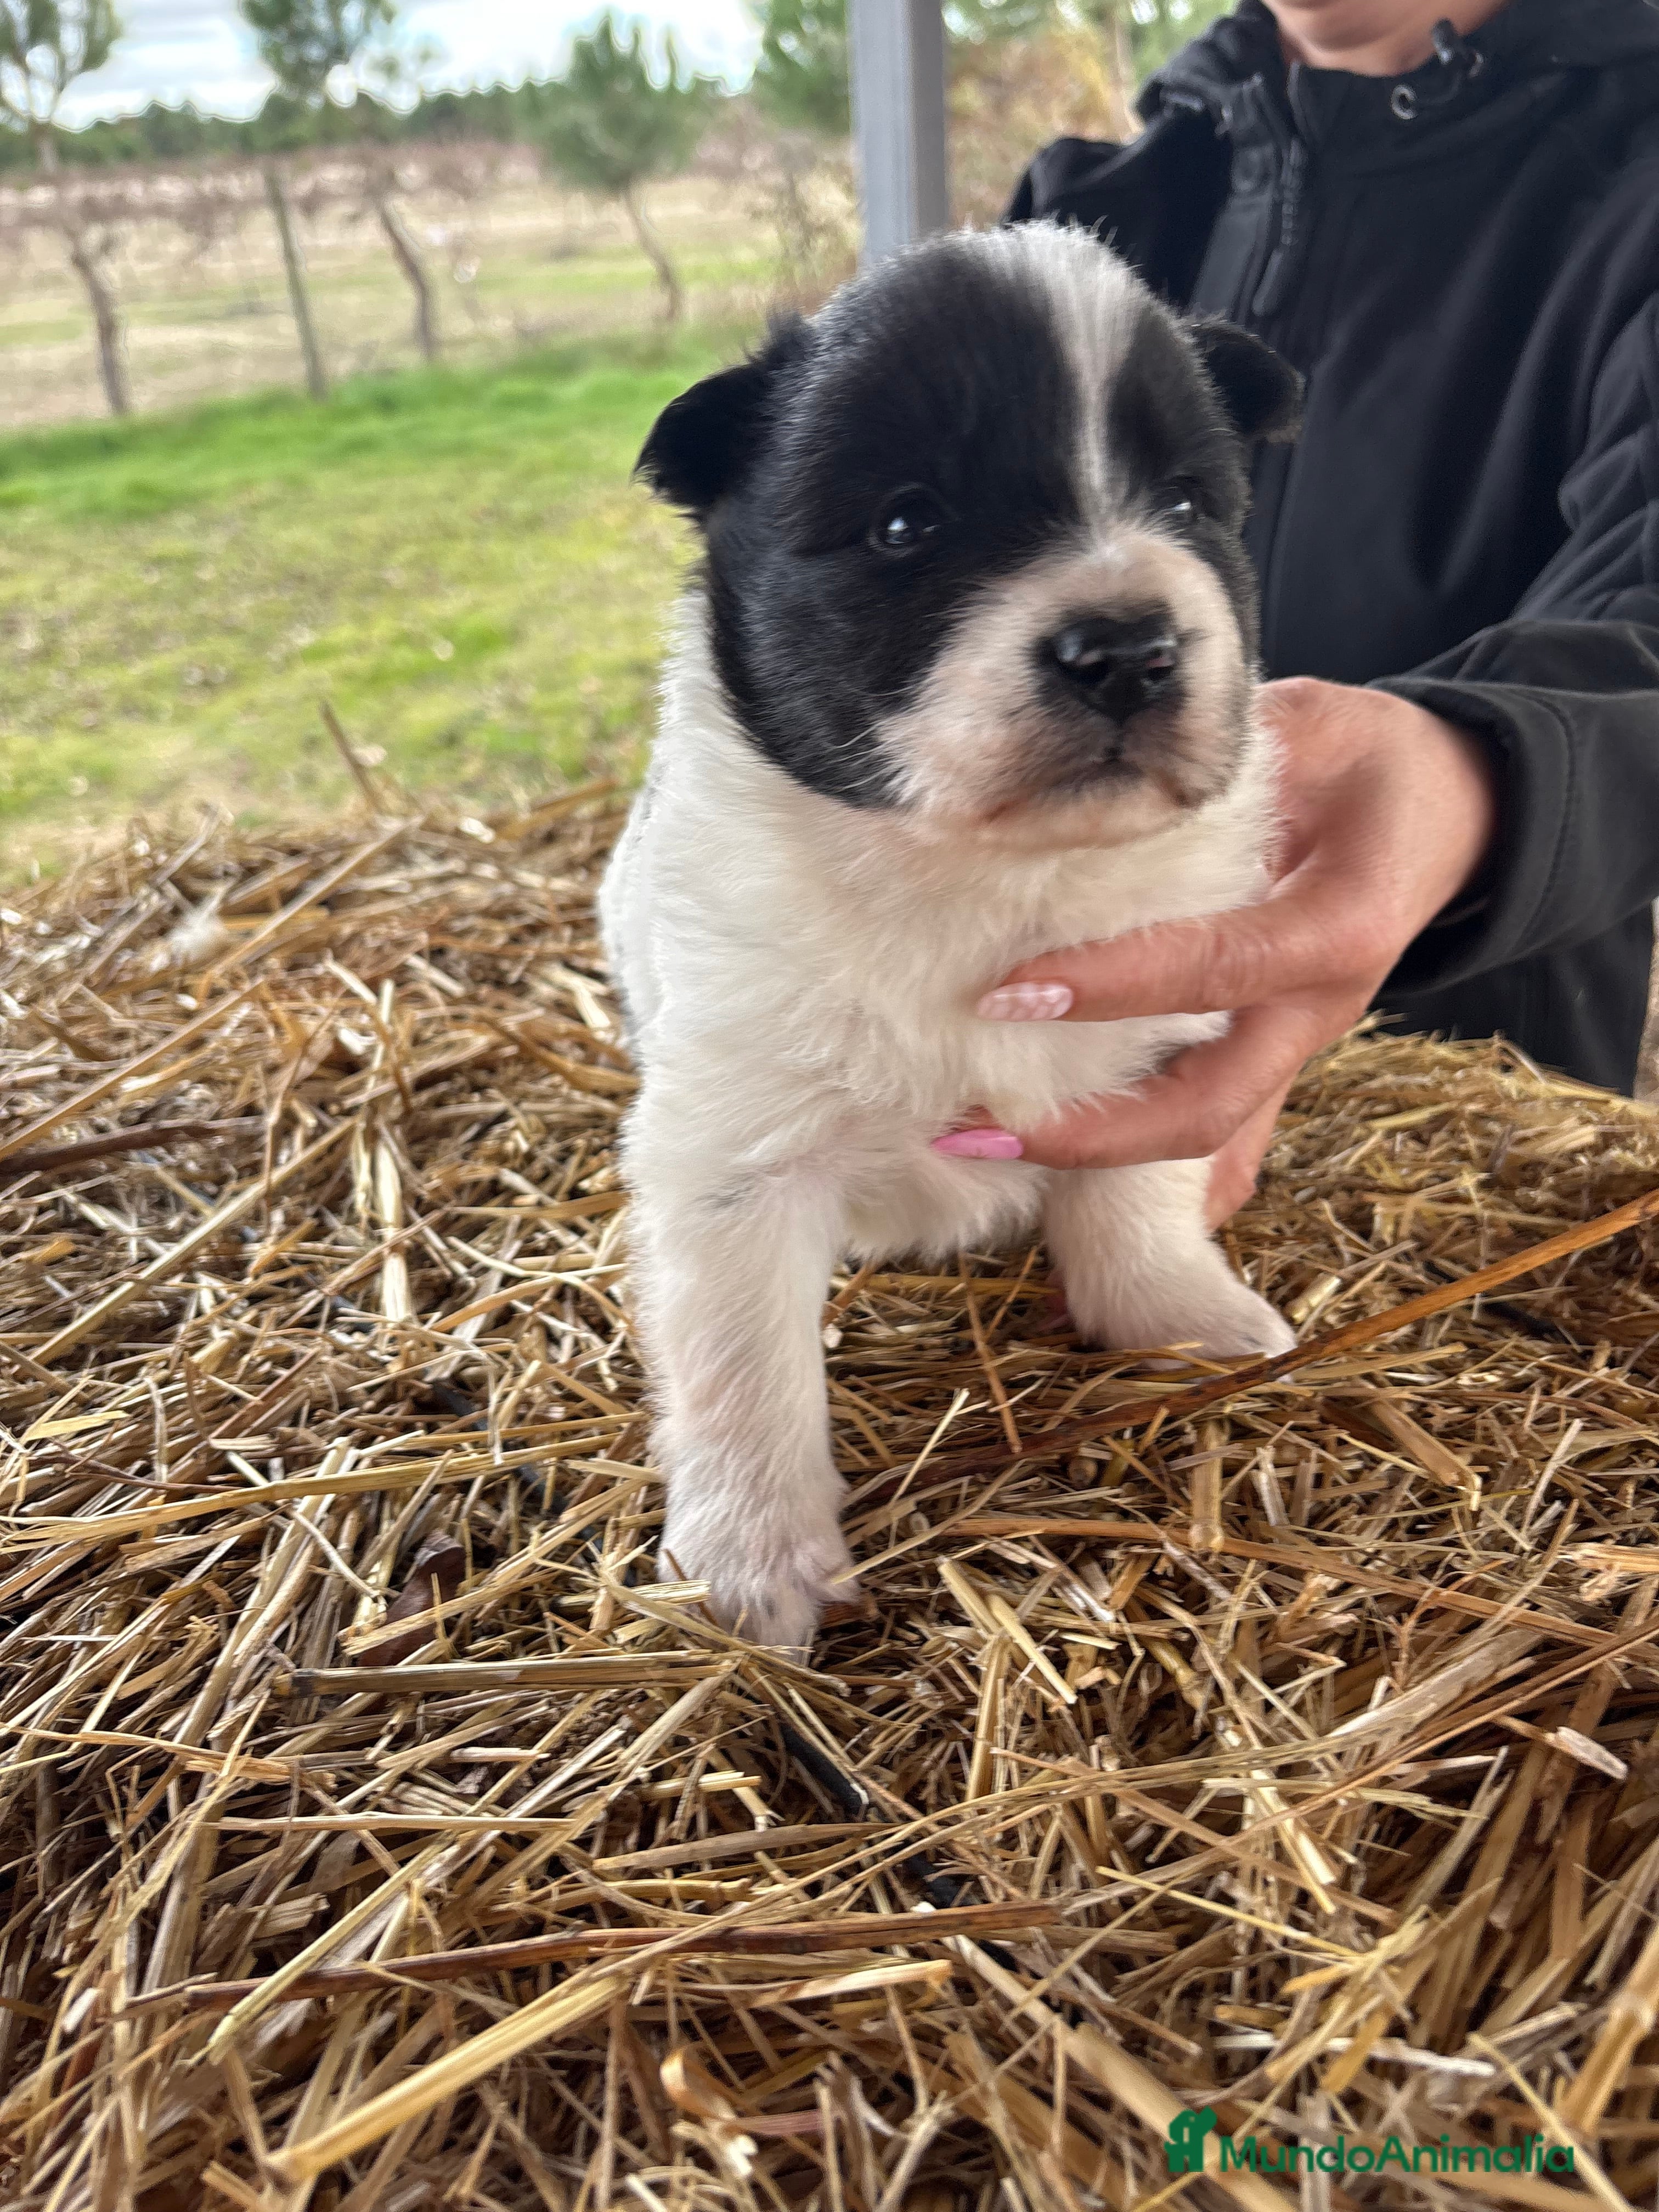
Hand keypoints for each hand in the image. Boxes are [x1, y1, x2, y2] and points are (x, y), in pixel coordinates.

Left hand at [937, 678, 1496, 1217]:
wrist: (1458, 815)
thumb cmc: (1372, 764)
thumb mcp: (1315, 728)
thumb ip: (1222, 749)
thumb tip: (1104, 745)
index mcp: (1338, 925)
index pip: (1214, 968)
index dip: (1112, 986)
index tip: (1009, 990)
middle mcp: (1320, 1007)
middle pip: (1208, 1105)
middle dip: (1091, 1130)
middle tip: (976, 1123)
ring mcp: (1298, 1046)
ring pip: (1205, 1136)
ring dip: (1095, 1161)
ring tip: (981, 1147)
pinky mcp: (1274, 1059)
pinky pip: (1212, 1133)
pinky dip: (1141, 1172)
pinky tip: (1056, 1195)